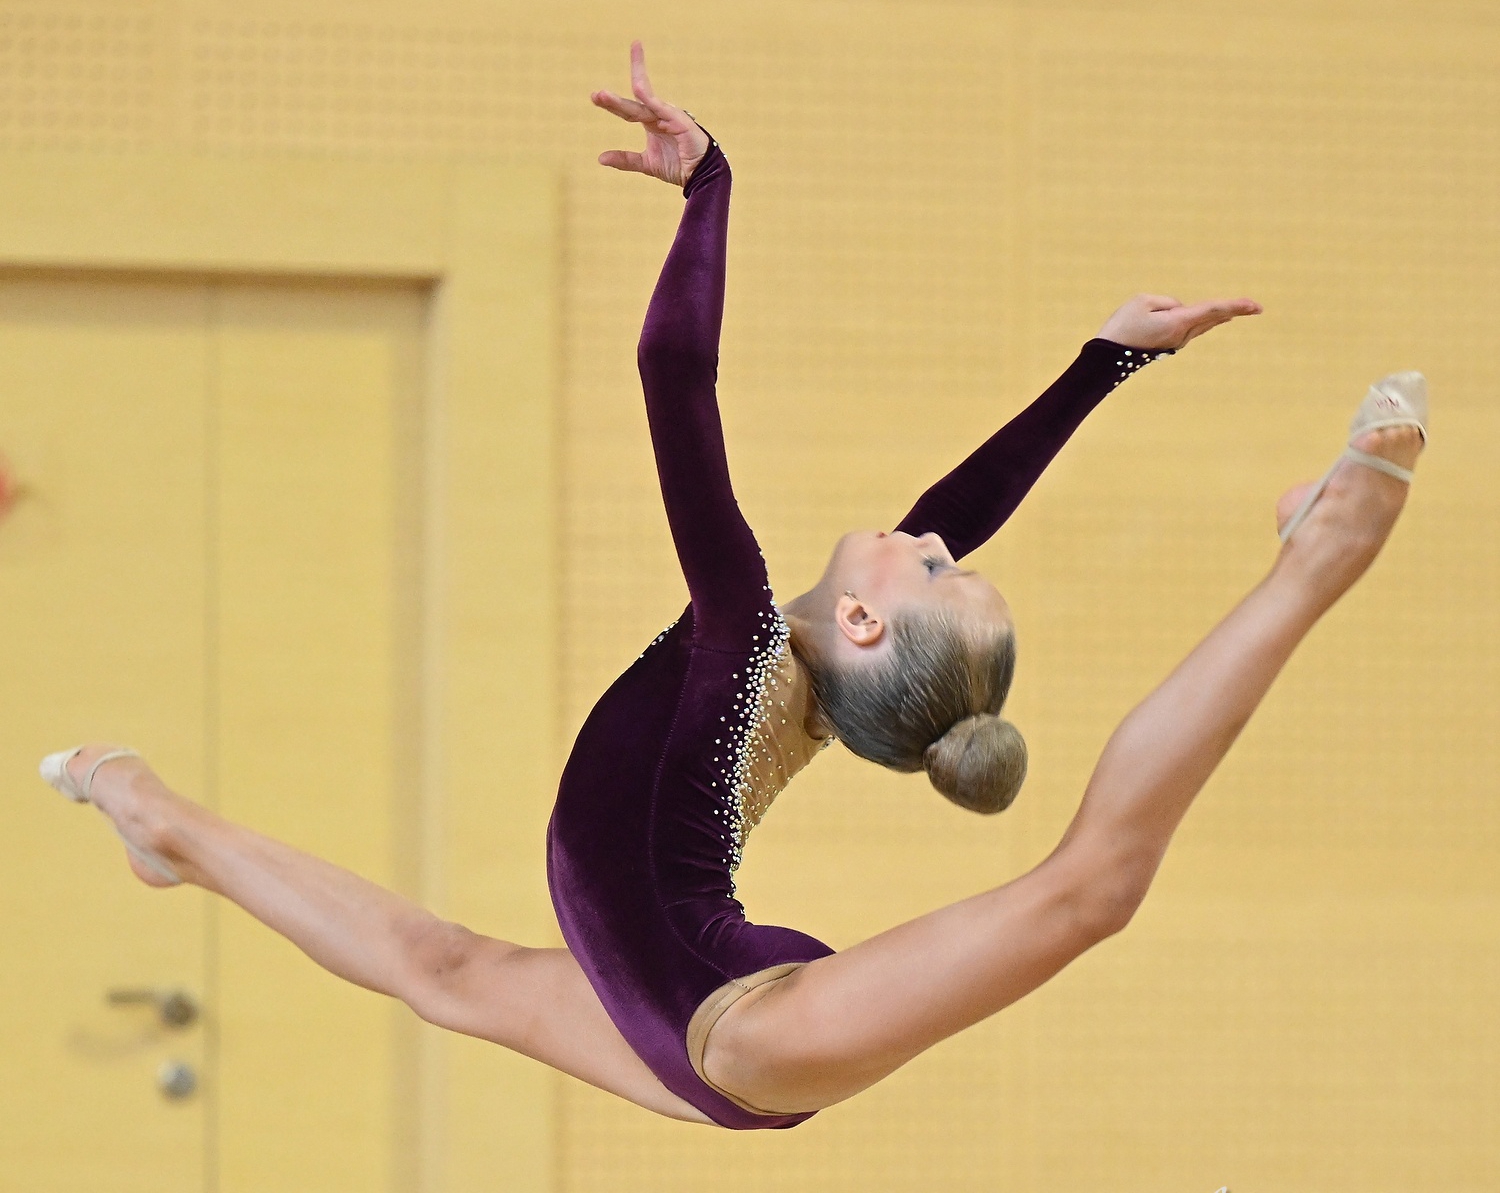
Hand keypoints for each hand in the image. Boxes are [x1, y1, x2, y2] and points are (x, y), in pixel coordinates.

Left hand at [592, 42, 710, 186]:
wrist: (702, 176)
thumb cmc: (678, 166)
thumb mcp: (647, 163)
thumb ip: (626, 159)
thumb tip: (600, 158)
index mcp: (650, 122)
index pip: (628, 108)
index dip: (612, 102)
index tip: (594, 96)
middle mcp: (658, 115)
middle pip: (633, 103)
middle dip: (614, 101)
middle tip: (595, 95)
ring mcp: (669, 116)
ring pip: (645, 103)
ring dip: (626, 100)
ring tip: (606, 96)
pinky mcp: (681, 121)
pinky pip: (663, 108)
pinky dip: (651, 100)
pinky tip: (640, 91)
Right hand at [1097, 294, 1261, 351]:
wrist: (1106, 358)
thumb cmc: (1122, 326)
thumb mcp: (1143, 301)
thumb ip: (1168, 301)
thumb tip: (1180, 310)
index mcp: (1178, 323)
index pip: (1212, 310)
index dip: (1235, 305)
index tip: (1256, 306)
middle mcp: (1182, 335)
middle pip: (1212, 318)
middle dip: (1234, 311)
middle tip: (1257, 308)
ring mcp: (1176, 342)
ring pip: (1201, 323)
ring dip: (1216, 315)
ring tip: (1236, 311)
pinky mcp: (1169, 345)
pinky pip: (1190, 327)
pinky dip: (1201, 320)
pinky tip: (1210, 318)